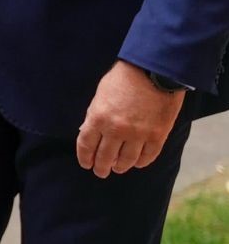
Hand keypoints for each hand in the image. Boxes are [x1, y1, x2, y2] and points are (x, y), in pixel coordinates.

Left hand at [76, 60, 183, 177]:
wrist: (153, 70)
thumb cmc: (123, 79)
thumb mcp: (100, 95)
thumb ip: (94, 115)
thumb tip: (87, 132)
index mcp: (98, 118)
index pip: (86, 145)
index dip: (85, 157)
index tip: (86, 164)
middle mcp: (116, 130)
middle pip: (105, 157)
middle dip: (101, 167)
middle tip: (101, 172)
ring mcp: (138, 134)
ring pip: (126, 160)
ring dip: (120, 167)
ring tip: (118, 168)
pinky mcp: (157, 135)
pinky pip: (148, 156)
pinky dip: (140, 162)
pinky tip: (136, 163)